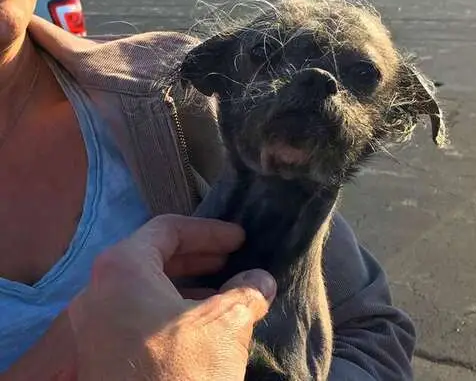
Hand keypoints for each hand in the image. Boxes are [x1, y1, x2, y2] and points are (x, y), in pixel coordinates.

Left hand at [65, 214, 275, 380]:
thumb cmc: (182, 369)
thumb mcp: (226, 324)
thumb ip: (246, 293)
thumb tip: (261, 281)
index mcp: (122, 268)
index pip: (168, 229)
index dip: (209, 230)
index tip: (240, 240)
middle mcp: (97, 291)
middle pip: (154, 256)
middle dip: (200, 257)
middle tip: (234, 260)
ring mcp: (92, 326)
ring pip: (145, 288)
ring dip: (188, 286)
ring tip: (225, 294)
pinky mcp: (98, 356)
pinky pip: (136, 315)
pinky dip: (170, 310)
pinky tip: (201, 326)